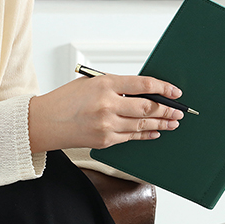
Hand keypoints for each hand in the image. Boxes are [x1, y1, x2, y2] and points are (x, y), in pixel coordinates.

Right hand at [28, 74, 183, 152]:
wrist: (45, 122)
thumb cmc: (66, 99)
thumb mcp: (91, 82)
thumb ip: (116, 85)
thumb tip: (143, 90)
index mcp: (104, 84)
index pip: (142, 84)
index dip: (163, 87)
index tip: (175, 92)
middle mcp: (107, 105)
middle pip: (147, 107)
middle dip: (167, 109)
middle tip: (180, 111)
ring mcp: (107, 125)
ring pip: (143, 124)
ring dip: (162, 123)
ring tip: (174, 122)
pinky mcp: (106, 141)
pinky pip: (132, 137)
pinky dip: (146, 134)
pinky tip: (156, 131)